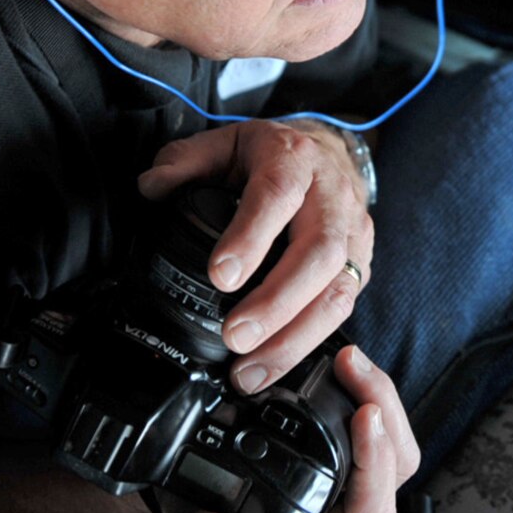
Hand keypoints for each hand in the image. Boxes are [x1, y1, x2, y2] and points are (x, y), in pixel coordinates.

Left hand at [138, 119, 373, 393]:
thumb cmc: (274, 156)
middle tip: (234, 337)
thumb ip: (185, 161)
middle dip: (277, 303)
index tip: (220, 276)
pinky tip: (274, 367)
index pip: (277, 195)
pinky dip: (308, 345)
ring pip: (338, 292)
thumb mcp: (227, 142)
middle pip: (319, 253)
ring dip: (294, 338)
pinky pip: (343, 311)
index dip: (251, 237)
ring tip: (250, 370)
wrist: (332, 153)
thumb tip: (151, 187)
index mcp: (295, 160)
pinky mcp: (360, 267)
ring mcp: (354, 235)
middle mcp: (333, 198)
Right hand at [174, 345, 420, 512]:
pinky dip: (367, 395)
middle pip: (395, 468)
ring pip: (393, 445)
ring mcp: (348, 482)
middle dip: (386, 411)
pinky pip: (377, 429)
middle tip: (352, 367)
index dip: (375, 467)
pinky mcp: (345, 454)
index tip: (365, 417)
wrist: (194, 492)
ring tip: (349, 360)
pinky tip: (346, 368)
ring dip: (379, 397)